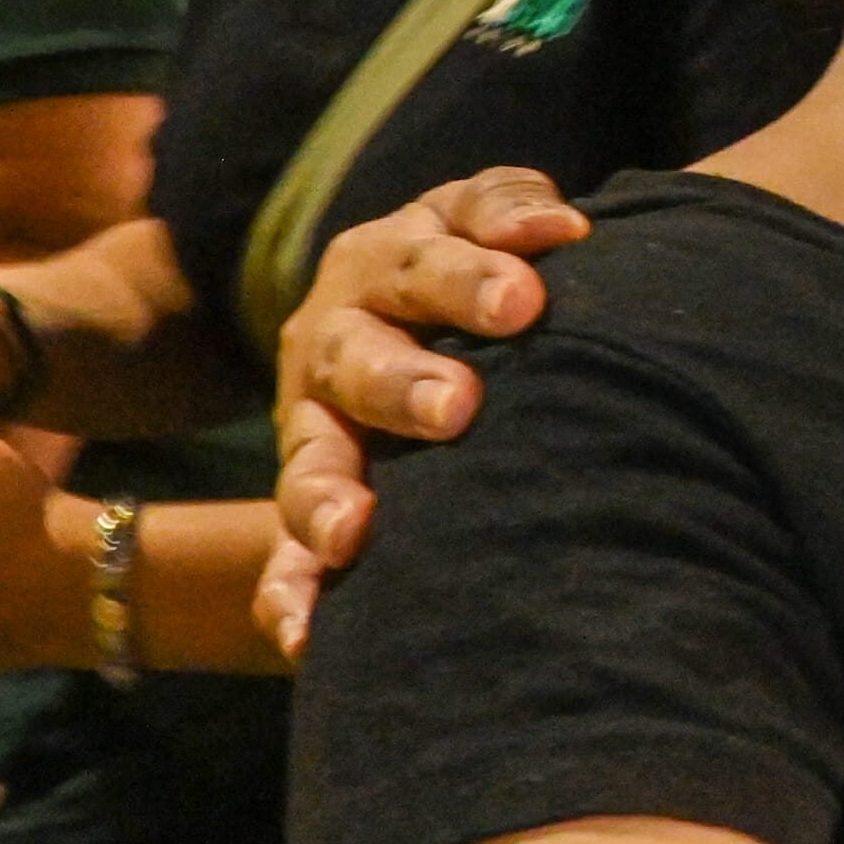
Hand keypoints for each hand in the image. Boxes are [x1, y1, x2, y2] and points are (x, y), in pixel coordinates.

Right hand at [258, 169, 588, 652]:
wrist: (410, 323)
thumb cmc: (474, 265)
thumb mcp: (475, 219)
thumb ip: (509, 207)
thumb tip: (556, 226)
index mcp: (385, 262)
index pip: (422, 256)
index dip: (468, 276)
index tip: (526, 301)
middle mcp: (336, 339)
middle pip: (358, 356)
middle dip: (402, 382)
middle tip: (458, 407)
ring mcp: (316, 426)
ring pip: (311, 458)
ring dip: (327, 495)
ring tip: (351, 532)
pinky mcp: (310, 505)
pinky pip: (286, 557)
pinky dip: (291, 594)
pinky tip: (303, 635)